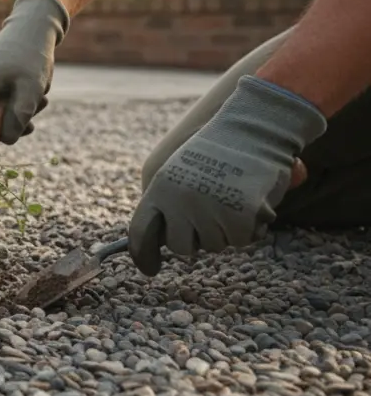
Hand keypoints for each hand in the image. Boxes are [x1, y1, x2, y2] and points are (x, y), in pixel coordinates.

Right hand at [0, 0, 68, 144]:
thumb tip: (6, 140)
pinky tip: (29, 92)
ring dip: (10, 113)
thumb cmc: (31, 59)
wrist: (31, 28)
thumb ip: (17, 118)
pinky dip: (8, 102)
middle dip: (2, 127)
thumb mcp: (31, 91)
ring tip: (39, 101)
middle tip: (31, 122)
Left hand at [128, 75, 326, 274]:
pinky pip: (242, 240)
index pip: (140, 232)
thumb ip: (170, 203)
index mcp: (159, 187)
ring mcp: (208, 210)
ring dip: (226, 229)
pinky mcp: (238, 217)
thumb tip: (166, 241)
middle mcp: (179, 202)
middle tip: (212, 214)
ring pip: (214, 245)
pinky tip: (253, 201)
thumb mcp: (181, 171)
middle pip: (180, 247)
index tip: (149, 268)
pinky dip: (250, 227)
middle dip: (196, 238)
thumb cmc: (219, 149)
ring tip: (234, 196)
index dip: (143, 255)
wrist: (254, 127)